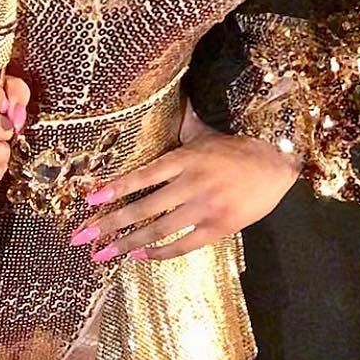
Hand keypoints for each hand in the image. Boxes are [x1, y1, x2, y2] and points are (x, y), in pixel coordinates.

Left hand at [69, 114, 301, 261]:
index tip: (90, 202)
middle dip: (110, 225)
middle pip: (144, 209)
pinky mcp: (220, 227)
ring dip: (129, 244)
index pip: (143, 175)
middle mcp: (191, 183)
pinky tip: (141, 257)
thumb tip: (164, 103)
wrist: (277, 162)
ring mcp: (205, 208)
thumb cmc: (237, 147)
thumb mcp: (204, 132)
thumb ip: (181, 127)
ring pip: (160, 230)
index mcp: (185, 158)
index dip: (115, 189)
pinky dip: (162, 253)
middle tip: (83, 239)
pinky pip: (185, 244)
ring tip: (104, 255)